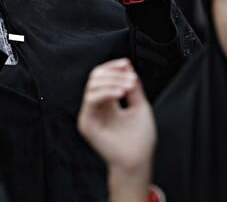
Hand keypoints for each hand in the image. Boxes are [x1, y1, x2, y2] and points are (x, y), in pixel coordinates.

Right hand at [78, 59, 154, 200]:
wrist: (137, 161)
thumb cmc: (140, 140)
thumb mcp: (140, 106)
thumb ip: (133, 87)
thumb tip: (127, 68)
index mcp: (108, 102)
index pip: (103, 77)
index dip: (113, 67)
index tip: (126, 64)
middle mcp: (97, 107)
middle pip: (95, 78)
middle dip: (113, 73)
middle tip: (130, 79)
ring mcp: (90, 114)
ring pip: (92, 86)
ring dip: (112, 82)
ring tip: (128, 87)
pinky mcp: (87, 123)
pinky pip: (91, 100)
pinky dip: (106, 92)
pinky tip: (120, 94)